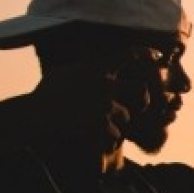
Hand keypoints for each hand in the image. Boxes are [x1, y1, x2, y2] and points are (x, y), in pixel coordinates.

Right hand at [30, 62, 150, 153]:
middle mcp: (104, 84)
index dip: (146, 54)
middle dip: (143, 100)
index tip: (158, 57)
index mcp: (97, 68)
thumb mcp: (64, 72)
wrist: (34, 115)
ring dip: (117, 122)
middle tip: (140, 107)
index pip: (128, 55)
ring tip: (99, 125)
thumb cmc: (45, 94)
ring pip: (126, 116)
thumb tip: (89, 57)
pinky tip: (94, 137)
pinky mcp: (100, 124)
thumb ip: (84, 67)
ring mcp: (104, 105)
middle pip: (142, 90)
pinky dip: (107, 138)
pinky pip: (116, 134)